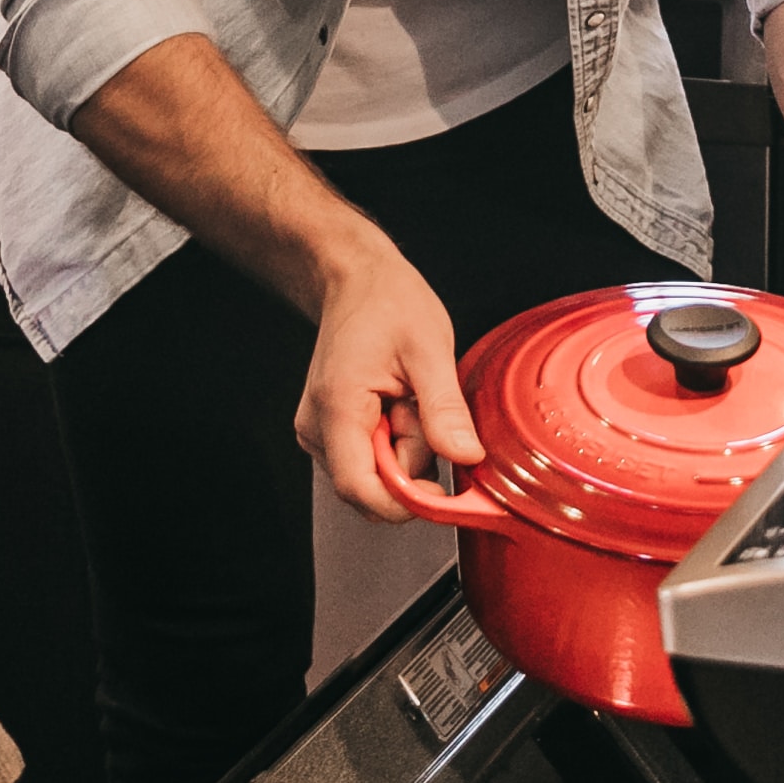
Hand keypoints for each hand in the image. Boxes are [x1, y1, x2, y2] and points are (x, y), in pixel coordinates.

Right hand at [296, 236, 476, 519]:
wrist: (356, 280)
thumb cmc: (387, 303)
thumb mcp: (429, 349)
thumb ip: (445, 409)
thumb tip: (466, 456)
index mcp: (338, 408)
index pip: (361, 488)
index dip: (405, 503)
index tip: (445, 491)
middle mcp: (318, 427)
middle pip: (372, 485)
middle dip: (412, 462)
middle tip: (423, 410)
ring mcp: (320, 431)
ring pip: (376, 474)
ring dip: (406, 448)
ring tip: (409, 399)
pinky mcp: (331, 431)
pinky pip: (372, 459)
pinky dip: (396, 441)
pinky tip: (398, 405)